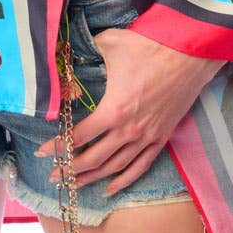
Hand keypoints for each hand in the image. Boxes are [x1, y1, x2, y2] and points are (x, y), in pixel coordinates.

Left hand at [37, 28, 224, 195]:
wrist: (189, 55)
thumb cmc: (149, 47)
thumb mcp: (110, 43)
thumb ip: (85, 50)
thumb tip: (65, 48)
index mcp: (114, 110)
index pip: (79, 136)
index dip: (58, 147)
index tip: (42, 153)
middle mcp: (129, 130)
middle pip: (94, 159)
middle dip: (71, 169)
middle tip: (54, 176)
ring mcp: (147, 137)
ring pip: (115, 167)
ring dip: (92, 178)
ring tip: (74, 184)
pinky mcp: (161, 137)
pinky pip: (140, 166)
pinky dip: (124, 180)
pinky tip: (109, 189)